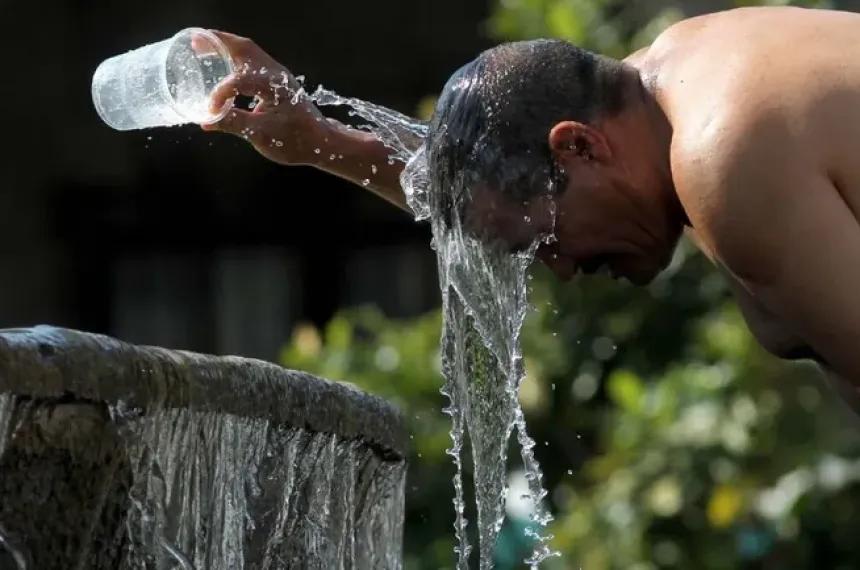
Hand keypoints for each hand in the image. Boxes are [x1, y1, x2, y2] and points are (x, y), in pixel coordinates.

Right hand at [201, 31, 328, 165]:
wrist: (320, 141)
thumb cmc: (296, 140)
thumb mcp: (261, 135)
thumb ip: (233, 124)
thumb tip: (206, 121)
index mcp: (273, 86)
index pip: (239, 80)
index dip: (220, 93)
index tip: (211, 110)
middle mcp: (276, 74)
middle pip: (243, 48)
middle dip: (218, 43)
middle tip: (195, 44)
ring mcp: (277, 75)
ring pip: (248, 51)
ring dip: (226, 47)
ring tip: (203, 48)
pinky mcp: (277, 80)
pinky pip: (253, 60)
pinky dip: (235, 57)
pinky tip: (223, 64)